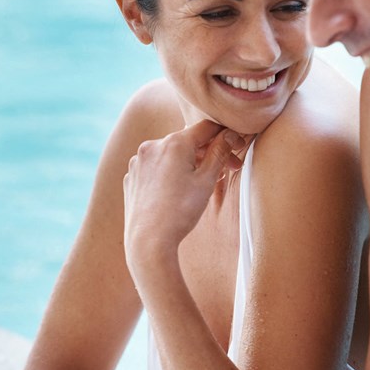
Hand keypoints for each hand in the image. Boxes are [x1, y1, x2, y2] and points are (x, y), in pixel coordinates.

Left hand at [123, 120, 244, 275]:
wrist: (148, 242)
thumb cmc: (180, 211)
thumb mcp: (206, 180)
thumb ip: (219, 152)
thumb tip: (230, 135)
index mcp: (174, 143)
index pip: (206, 127)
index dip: (225, 135)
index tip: (237, 147)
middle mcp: (153, 146)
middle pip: (188, 141)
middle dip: (209, 152)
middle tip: (228, 169)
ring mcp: (139, 161)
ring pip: (171, 154)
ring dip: (190, 162)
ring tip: (204, 182)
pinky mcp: (132, 177)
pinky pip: (156, 167)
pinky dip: (170, 173)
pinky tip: (179, 191)